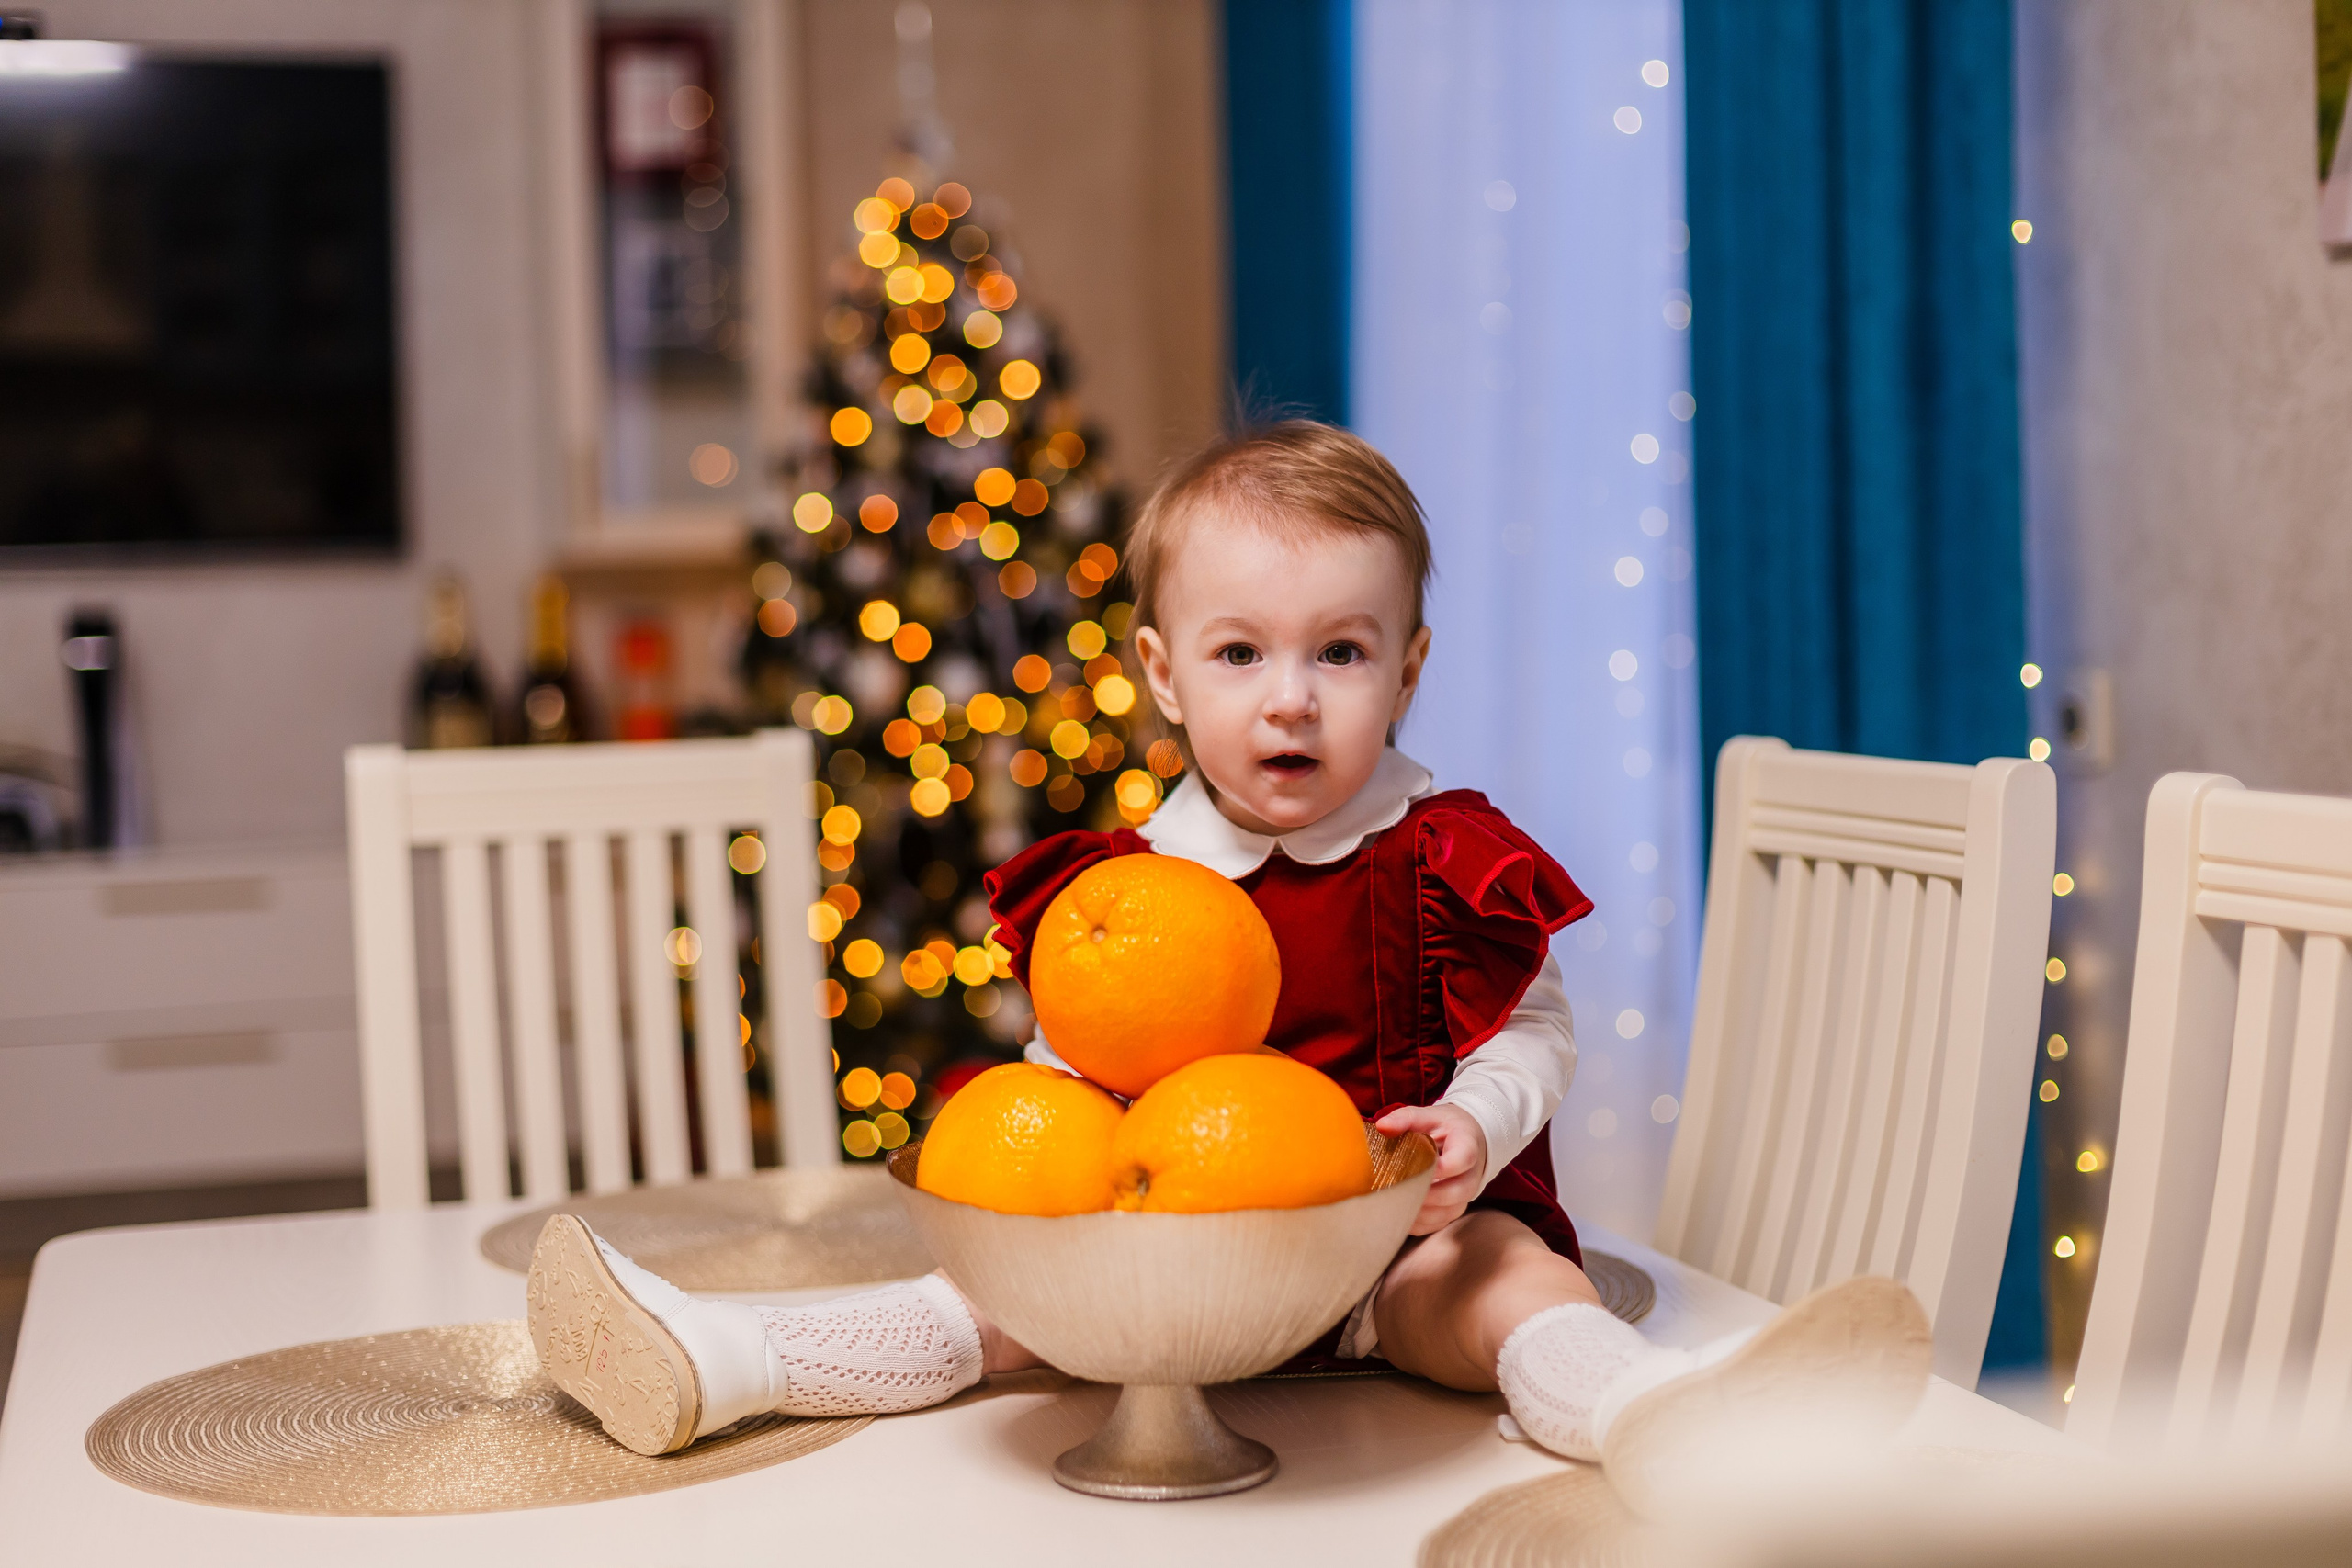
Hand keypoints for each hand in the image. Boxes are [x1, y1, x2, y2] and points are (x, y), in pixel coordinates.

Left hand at [1373, 1103, 1487, 1235]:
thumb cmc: (1445, 1127)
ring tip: (1393, 1201)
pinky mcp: (1453, 1209)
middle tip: (1397, 1190)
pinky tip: (1398, 1211)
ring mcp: (1464, 1196)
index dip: (1439, 1167)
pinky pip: (1438, 1223)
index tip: (1413, 1166)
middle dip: (1426, 1195)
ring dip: (1420, 1212)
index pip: (1462, 1160)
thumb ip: (1406, 1118)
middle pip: (1457, 1192)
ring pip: (1447, 1213)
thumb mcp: (1429, 1115)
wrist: (1466, 1139)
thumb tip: (1382, 1126)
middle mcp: (1472, 1175)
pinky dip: (1418, 1222)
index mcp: (1468, 1146)